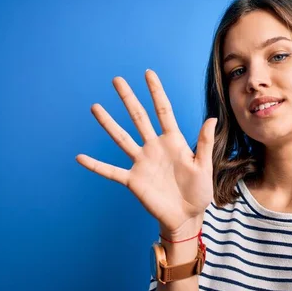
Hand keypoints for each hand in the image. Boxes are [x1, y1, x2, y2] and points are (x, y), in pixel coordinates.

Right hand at [76, 69, 216, 239]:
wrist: (187, 216)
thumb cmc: (199, 192)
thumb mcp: (204, 166)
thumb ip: (205, 143)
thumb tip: (212, 119)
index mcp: (173, 141)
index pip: (163, 111)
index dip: (156, 92)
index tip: (148, 73)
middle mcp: (154, 147)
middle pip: (139, 118)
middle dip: (128, 99)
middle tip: (117, 80)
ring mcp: (142, 162)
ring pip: (122, 138)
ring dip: (108, 124)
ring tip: (95, 107)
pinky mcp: (133, 180)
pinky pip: (111, 171)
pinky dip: (96, 165)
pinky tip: (80, 158)